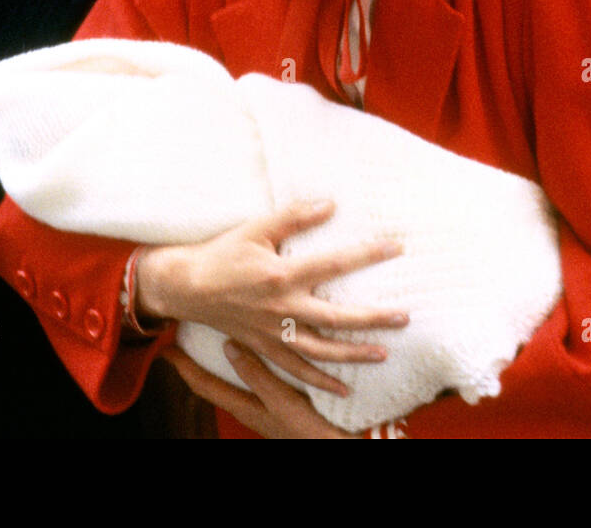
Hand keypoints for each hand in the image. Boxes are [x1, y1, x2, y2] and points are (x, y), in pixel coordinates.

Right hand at [136, 199, 406, 394]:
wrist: (186, 286)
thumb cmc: (222, 253)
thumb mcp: (256, 228)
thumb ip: (294, 216)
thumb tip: (330, 204)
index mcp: (282, 275)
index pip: (335, 264)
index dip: (368, 254)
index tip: (396, 247)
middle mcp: (282, 308)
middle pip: (337, 316)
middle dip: (373, 318)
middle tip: (404, 317)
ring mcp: (274, 332)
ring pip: (321, 349)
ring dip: (354, 353)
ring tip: (384, 352)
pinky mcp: (264, 347)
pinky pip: (296, 369)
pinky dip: (319, 381)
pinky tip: (343, 386)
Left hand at [163, 341, 356, 437]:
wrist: (349, 447)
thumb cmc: (313, 431)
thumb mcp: (283, 403)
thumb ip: (256, 375)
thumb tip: (228, 346)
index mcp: (245, 407)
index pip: (202, 384)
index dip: (182, 366)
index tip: (164, 347)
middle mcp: (252, 407)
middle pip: (214, 381)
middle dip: (199, 359)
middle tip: (188, 332)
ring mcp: (268, 406)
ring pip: (237, 378)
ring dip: (226, 357)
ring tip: (219, 331)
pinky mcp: (285, 402)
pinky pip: (259, 377)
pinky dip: (252, 360)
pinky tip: (262, 346)